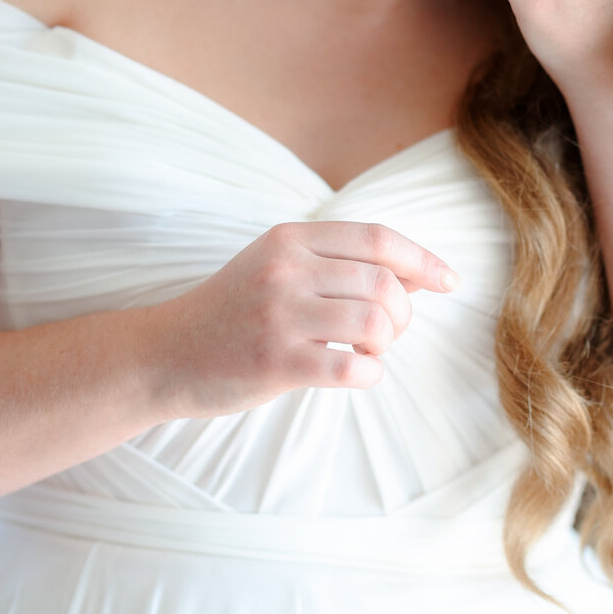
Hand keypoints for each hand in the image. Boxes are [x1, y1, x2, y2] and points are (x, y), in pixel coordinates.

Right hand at [149, 220, 458, 419]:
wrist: (163, 355)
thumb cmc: (230, 314)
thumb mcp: (276, 268)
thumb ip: (337, 264)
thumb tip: (417, 275)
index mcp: (290, 239)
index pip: (378, 238)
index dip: (423, 260)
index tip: (449, 281)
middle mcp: (286, 269)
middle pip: (385, 283)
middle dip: (403, 314)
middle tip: (385, 334)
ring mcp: (280, 315)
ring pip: (377, 323)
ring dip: (386, 345)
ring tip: (366, 353)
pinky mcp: (276, 362)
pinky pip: (354, 368)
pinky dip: (369, 374)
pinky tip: (353, 373)